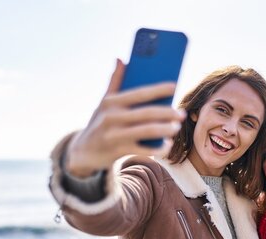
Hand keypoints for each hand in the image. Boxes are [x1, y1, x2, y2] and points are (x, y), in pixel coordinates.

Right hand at [65, 59, 185, 176]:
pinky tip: (167, 145)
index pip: (139, 93)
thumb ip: (114, 82)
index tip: (174, 86)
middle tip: (182, 113)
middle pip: (146, 113)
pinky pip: (143, 150)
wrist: (83, 152)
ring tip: (176, 127)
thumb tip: (121, 58)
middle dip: (167, 113)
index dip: (158, 89)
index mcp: (111, 102)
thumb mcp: (103, 103)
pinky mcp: (118, 151)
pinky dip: (158, 148)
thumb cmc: (99, 123)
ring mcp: (115, 135)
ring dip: (165, 129)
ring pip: (147, 131)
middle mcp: (112, 117)